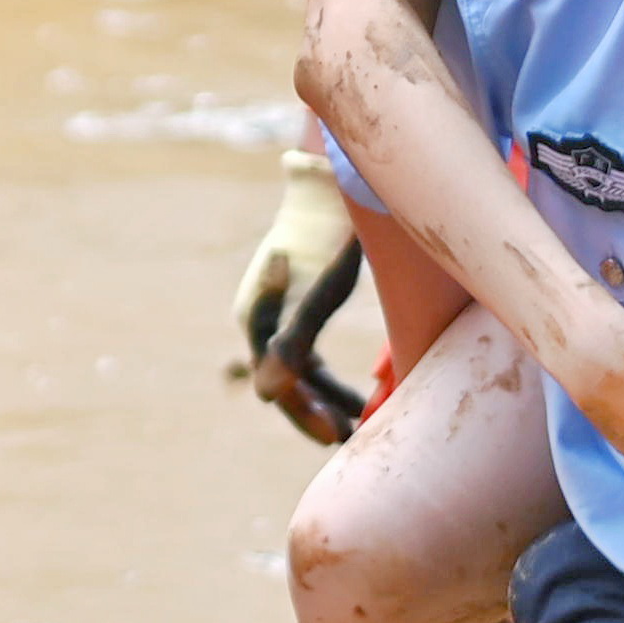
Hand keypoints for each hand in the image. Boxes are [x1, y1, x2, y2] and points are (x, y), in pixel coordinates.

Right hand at [235, 150, 366, 442]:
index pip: (278, 381)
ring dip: (325, 399)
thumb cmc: (328, 236)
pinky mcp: (298, 304)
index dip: (305, 412)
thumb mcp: (318, 290)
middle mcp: (262, 317)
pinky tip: (364, 395)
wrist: (331, 182)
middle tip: (346, 439)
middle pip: (285, 380)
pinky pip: (310, 355)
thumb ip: (294, 340)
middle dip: (314, 412)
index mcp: (259, 317)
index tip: (336, 436)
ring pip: (300, 370)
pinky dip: (331, 378)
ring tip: (358, 426)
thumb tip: (267, 396)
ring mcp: (279, 311)